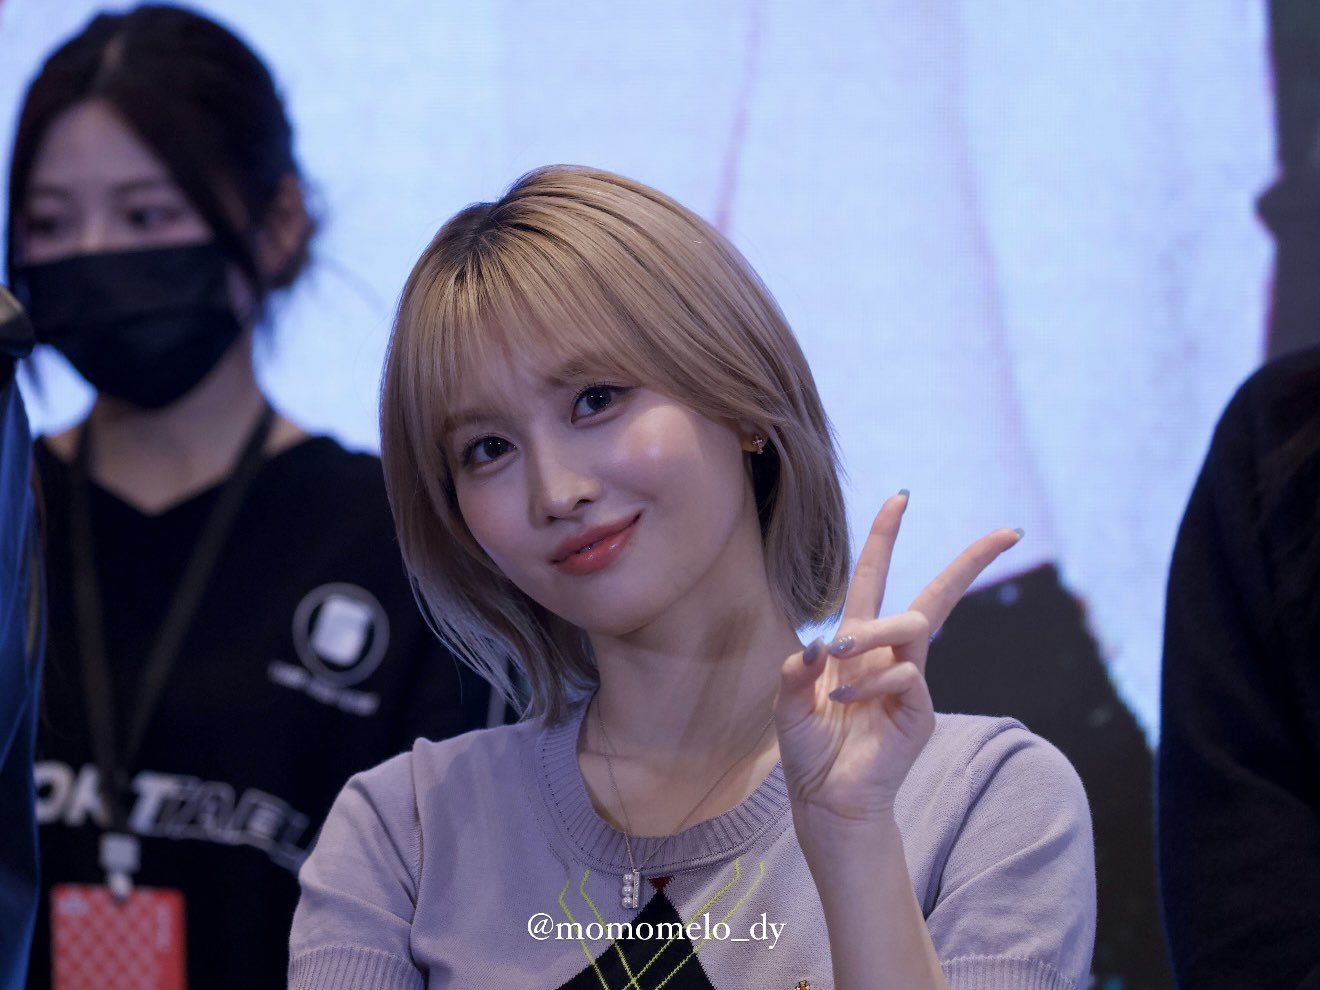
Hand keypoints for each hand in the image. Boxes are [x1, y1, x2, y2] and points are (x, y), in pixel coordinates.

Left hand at [774, 491, 1020, 839]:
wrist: (826, 800)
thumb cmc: (809, 749)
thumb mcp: (786, 703)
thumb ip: (793, 673)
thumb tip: (816, 645)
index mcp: (855, 641)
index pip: (874, 578)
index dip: (886, 538)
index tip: (902, 497)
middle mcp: (888, 654)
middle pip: (933, 596)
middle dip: (969, 562)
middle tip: (1005, 534)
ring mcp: (910, 681)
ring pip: (913, 625)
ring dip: (874, 632)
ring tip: (840, 656)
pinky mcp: (921, 710)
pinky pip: (906, 674)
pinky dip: (873, 682)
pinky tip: (848, 701)